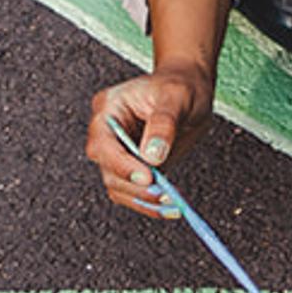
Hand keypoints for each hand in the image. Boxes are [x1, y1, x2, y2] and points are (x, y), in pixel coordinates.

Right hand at [88, 64, 212, 214]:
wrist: (189, 87)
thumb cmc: (180, 85)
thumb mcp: (176, 97)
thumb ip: (164, 125)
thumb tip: (152, 156)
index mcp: (109, 109)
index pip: (102, 144)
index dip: (121, 164)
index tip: (148, 176)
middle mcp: (107, 133)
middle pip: (108, 169)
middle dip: (135, 186)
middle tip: (163, 194)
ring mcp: (119, 152)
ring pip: (118, 186)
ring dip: (142, 200)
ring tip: (171, 204)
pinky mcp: (133, 167)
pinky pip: (133, 191)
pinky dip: (150, 203)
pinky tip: (171, 207)